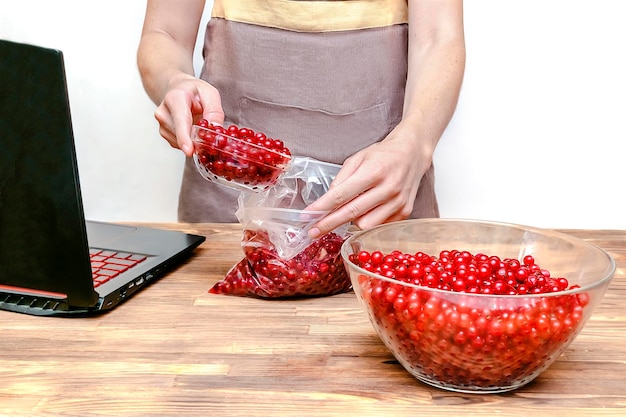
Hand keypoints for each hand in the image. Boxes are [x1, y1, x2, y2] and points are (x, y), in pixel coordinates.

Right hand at [154, 74, 224, 156]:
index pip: (180, 121)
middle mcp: (164, 112)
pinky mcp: (164, 134)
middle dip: (197, 139)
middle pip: (182, 135)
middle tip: (208, 130)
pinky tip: (191, 128)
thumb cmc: (193, 91)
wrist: (178, 89)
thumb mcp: (210, 94)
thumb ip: (214, 111)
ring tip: (196, 122)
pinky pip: (180, 144)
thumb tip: (216, 130)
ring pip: (182, 142)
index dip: (184, 137)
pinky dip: (189, 141)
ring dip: (194, 139)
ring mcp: (162, 124)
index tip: (189, 150)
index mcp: (175, 99)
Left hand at [305, 123, 434, 237]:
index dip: (322, 208)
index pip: (341, 195)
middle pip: (352, 213)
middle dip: (329, 223)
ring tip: (349, 210)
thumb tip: (327, 202)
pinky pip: (378, 225)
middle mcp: (388, 188)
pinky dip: (368, 220)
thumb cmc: (383, 154)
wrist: (413, 153)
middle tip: (313, 231)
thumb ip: (341, 179)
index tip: (307, 216)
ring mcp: (398, 202)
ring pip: (365, 224)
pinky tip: (367, 210)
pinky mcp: (405, 212)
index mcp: (374, 171)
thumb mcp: (358, 158)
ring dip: (351, 221)